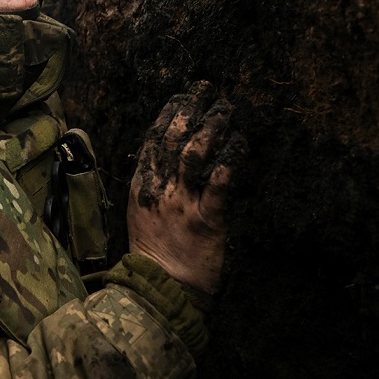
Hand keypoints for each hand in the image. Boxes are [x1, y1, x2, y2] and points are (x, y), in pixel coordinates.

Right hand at [127, 80, 242, 293]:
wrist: (160, 287)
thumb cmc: (154, 251)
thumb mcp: (140, 211)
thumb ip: (149, 184)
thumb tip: (158, 157)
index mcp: (141, 185)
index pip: (152, 139)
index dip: (167, 114)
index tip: (181, 97)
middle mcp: (160, 188)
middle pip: (171, 139)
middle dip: (187, 111)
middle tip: (204, 91)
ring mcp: (182, 203)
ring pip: (193, 155)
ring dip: (210, 128)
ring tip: (224, 110)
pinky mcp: (207, 220)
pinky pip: (218, 186)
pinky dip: (228, 162)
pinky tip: (238, 145)